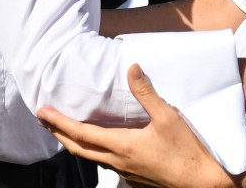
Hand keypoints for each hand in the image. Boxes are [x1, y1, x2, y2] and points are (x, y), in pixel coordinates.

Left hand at [38, 65, 231, 187]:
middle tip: (45, 120)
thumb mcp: (168, 117)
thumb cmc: (186, 151)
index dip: (59, 122)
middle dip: (58, 133)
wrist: (201, 182)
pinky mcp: (134, 177)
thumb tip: (132, 68)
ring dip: (74, 143)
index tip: (43, 112)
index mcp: (122, 146)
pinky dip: (93, 151)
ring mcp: (125, 172)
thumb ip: (147, 93)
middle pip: (78, 148)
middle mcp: (118, 161)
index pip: (81, 133)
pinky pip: (106, 164)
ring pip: (91, 158)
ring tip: (67, 130)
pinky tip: (101, 144)